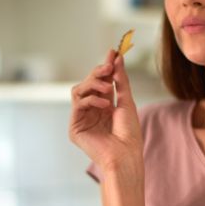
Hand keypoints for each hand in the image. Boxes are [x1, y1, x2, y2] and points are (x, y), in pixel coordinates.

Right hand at [69, 49, 142, 171]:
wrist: (125, 155)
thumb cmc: (129, 133)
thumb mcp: (127, 101)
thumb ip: (120, 79)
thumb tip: (117, 57)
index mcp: (104, 106)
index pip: (101, 81)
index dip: (106, 66)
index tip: (113, 51)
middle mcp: (91, 111)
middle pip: (87, 83)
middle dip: (98, 72)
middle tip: (108, 67)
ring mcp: (82, 119)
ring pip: (79, 90)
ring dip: (93, 84)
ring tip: (109, 89)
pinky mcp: (75, 127)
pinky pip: (77, 104)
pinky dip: (91, 100)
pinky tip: (105, 105)